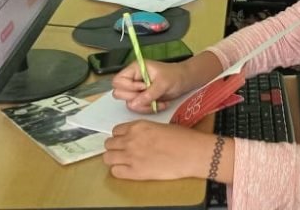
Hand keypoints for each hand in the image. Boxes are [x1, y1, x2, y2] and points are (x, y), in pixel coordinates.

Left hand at [104, 120, 221, 180]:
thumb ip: (145, 131)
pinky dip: (119, 171)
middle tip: (123, 151)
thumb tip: (140, 137)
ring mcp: (131, 156)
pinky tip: (128, 170)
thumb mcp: (161, 126)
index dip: (119, 136)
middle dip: (114, 147)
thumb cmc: (183, 139)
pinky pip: (115, 172)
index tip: (124, 140)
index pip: (116, 131)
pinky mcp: (135, 172)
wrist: (192, 153)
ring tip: (124, 161)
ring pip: (107, 158)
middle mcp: (131, 140)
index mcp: (138, 126)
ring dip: (114, 159)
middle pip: (109, 144)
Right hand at [112, 60, 192, 113]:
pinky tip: (160, 104)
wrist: (185, 81)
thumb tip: (133, 104)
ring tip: (159, 101)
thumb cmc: (175, 76)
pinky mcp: (142, 99)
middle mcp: (132, 79)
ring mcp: (136, 90)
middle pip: (119, 93)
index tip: (144, 87)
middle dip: (135, 98)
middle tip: (150, 96)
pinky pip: (138, 108)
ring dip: (145, 106)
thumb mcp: (163, 83)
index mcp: (134, 69)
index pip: (118, 81)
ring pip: (129, 104)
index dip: (129, 87)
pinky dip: (149, 109)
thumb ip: (148, 94)